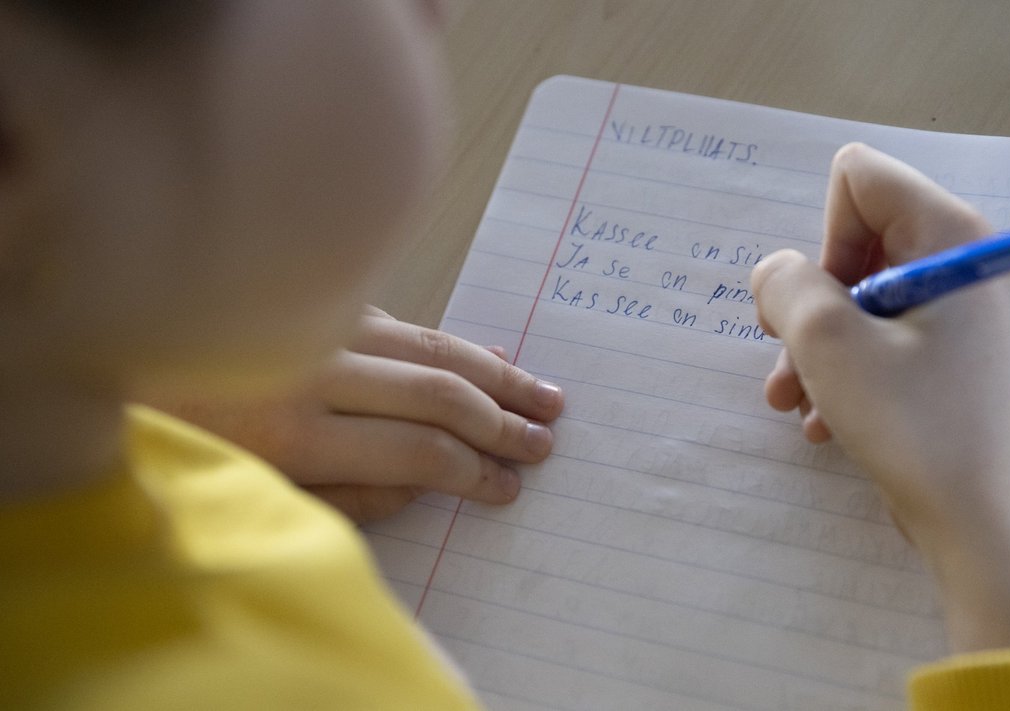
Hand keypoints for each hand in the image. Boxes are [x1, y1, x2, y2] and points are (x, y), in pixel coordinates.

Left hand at [147, 308, 563, 521]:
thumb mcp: (247, 493)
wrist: (100, 344)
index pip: (420, 452)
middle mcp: (314, 370)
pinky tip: (487, 357)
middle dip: (502, 420)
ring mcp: (316, 322)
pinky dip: (449, 341)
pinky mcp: (312, 298)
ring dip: (495, 372)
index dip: (476, 471)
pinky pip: (400, 320)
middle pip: (439, 392)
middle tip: (546, 439)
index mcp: (294, 434)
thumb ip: (342, 498)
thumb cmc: (173, 436)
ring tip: (543, 394)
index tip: (510, 484)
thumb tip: (423, 486)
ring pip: (431, 343)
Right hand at [751, 143, 1009, 650]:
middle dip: (810, 302)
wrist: (977, 520)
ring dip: (814, 347)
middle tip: (793, 354)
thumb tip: (777, 274)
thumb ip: (784, 285)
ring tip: (793, 401)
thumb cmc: (911, 422)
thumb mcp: (826, 343)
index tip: (827, 303)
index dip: (823, 235)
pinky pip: (877, 337)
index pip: (858, 177)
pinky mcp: (947, 355)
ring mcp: (956, 310)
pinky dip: (843, 373)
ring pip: (855, 298)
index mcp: (949, 233)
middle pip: (852, 239)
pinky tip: (825, 421)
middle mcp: (960, 259)